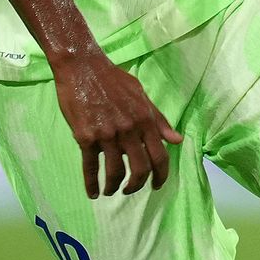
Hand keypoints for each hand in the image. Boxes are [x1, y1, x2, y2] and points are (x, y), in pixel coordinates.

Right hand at [53, 51, 183, 197]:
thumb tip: (177, 140)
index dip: (161, 176)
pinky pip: (90, 167)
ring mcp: (107, 135)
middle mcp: (129, 130)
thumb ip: (158, 120)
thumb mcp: (141, 95)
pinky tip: (93, 192)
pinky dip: (91, 184)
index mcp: (145, 120)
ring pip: (115, 172)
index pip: (160, 156)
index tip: (157, 186)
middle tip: (131, 190)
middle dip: (137, 186)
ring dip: (114, 186)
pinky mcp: (86, 137)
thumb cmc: (113, 79)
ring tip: (111, 191)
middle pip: (140, 169)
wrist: (83, 67)